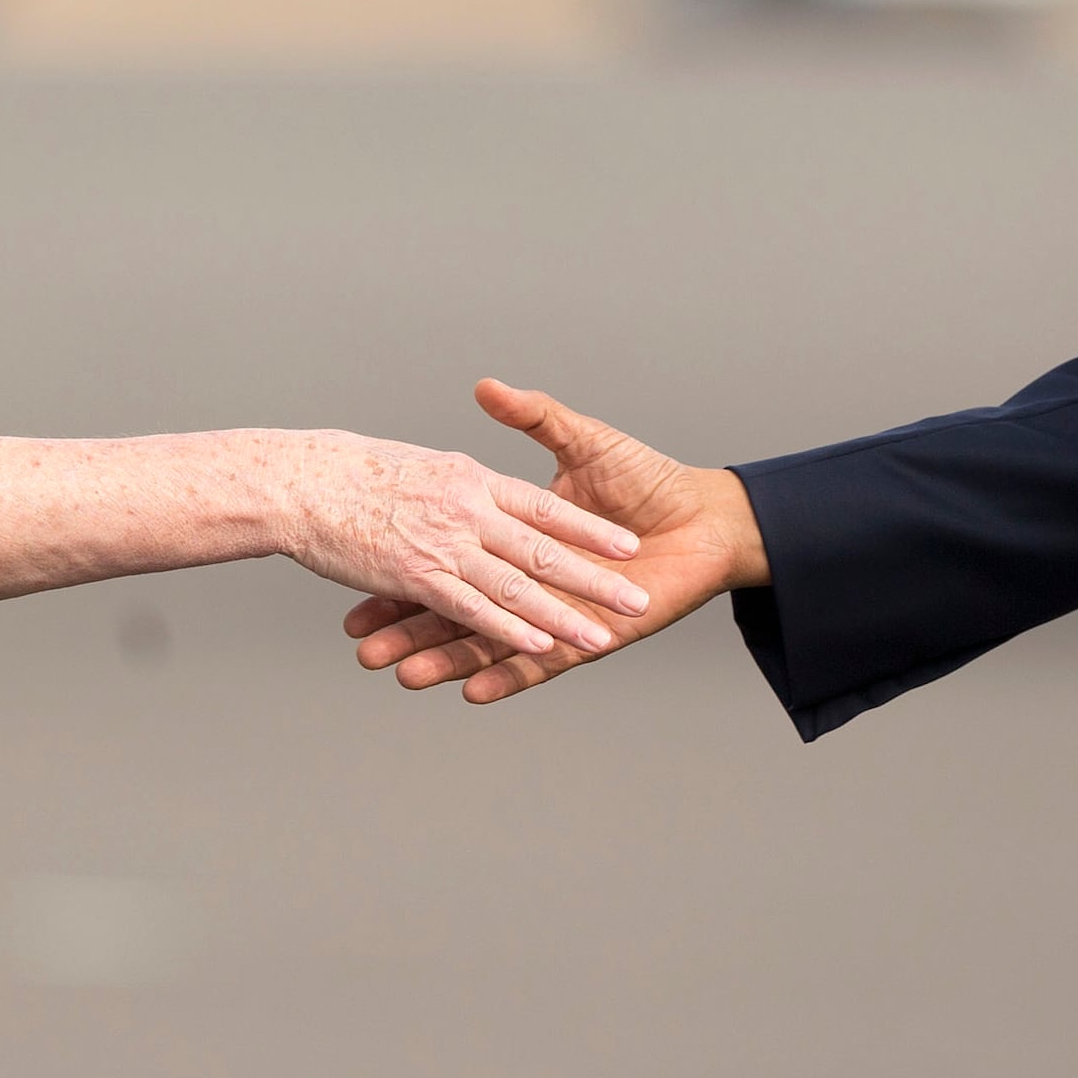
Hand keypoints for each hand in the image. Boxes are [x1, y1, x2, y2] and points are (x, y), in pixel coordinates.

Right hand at [271, 426, 653, 662]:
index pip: (542, 507)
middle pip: (545, 548)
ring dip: (561, 615)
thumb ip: (454, 477)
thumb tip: (482, 484)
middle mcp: (468, 510)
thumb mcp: (419, 460)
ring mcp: (445, 544)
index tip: (625, 544)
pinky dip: (507, 628)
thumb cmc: (351, 468)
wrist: (300, 477)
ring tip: (603, 635)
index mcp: (471, 479)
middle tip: (638, 598)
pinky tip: (540, 645)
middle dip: (595, 578)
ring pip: (517, 585)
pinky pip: (473, 607)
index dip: (586, 527)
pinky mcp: (418, 575)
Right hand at [342, 381, 762, 702]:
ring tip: (402, 676)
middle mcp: (518, 553)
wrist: (710, 522)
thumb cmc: (649, 473)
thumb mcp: (583, 437)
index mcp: (509, 507)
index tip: (369, 548)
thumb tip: (487, 387)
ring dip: (443, 657)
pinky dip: (506, 667)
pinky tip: (470, 690)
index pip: (439, 532)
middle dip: (411, 622)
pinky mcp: (569, 628)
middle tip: (367, 646)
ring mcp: (544, 596)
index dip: (407, 552)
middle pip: (450, 586)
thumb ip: (534, 415)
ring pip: (489, 624)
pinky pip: (532, 652)